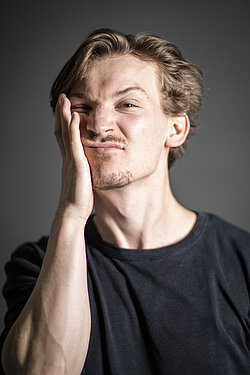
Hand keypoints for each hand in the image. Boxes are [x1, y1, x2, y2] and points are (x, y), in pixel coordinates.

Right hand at [54, 93, 92, 221]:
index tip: (65, 109)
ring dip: (65, 115)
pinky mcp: (77, 164)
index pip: (64, 137)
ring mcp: (71, 160)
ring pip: (65, 133)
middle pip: (61, 130)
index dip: (63, 122)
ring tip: (65, 100)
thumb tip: (90, 166)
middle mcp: (67, 157)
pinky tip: (75, 117)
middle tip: (62, 98)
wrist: (73, 210)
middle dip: (61, 113)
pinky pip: (74, 143)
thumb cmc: (80, 198)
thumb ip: (85, 169)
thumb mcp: (83, 179)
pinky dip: (73, 129)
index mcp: (69, 160)